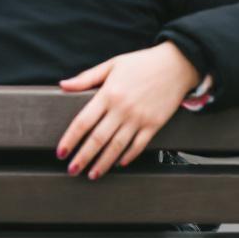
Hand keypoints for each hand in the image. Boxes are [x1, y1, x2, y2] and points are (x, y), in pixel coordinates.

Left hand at [56, 42, 201, 179]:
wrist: (177, 64)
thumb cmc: (142, 63)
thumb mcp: (112, 65)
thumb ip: (86, 77)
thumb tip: (63, 85)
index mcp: (108, 93)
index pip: (83, 122)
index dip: (70, 139)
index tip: (61, 152)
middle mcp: (122, 108)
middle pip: (97, 139)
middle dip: (82, 158)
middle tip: (72, 170)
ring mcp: (139, 118)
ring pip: (116, 147)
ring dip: (102, 163)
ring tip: (92, 174)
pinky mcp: (154, 124)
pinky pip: (138, 146)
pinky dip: (128, 157)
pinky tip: (119, 164)